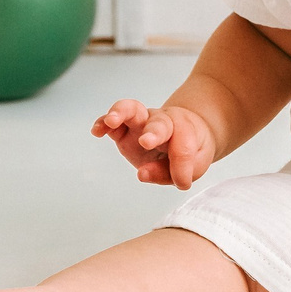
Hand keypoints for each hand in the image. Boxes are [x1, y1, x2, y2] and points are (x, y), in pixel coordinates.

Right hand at [91, 98, 216, 189]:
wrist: (189, 131)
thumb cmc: (191, 148)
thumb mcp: (194, 166)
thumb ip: (169, 172)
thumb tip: (142, 174)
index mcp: (185, 131)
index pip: (182, 148)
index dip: (181, 168)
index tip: (182, 182)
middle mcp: (163, 123)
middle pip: (158, 122)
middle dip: (153, 132)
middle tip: (146, 143)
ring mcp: (142, 124)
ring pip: (132, 110)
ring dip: (121, 113)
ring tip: (111, 121)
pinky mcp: (125, 131)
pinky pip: (113, 123)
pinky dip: (103, 124)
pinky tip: (97, 131)